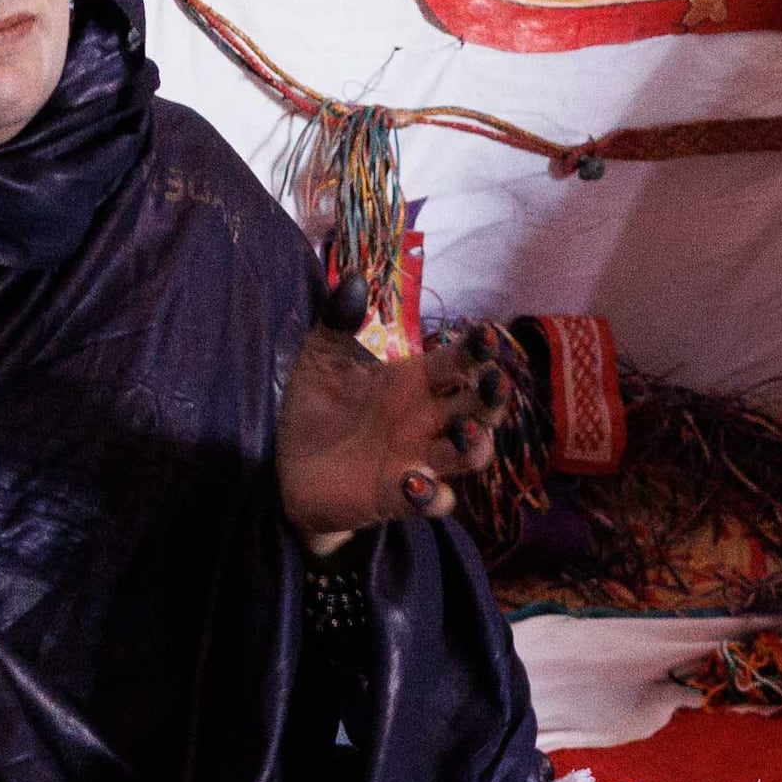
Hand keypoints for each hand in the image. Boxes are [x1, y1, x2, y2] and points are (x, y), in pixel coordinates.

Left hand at [278, 320, 503, 547]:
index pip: (459, 362)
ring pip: (472, 455)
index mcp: (413, 382)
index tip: (484, 336)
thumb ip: (338, 322)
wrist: (288, 468)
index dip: (477, 349)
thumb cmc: (316, 411)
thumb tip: (355, 279)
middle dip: (492, 396)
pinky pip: (434, 501)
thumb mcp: (320, 360)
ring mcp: (418, 459)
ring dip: (476, 444)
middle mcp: (425, 420)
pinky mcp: (400, 497)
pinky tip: (413, 482)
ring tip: (463, 431)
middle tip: (493, 382)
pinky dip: (431, 496)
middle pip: (479, 407)